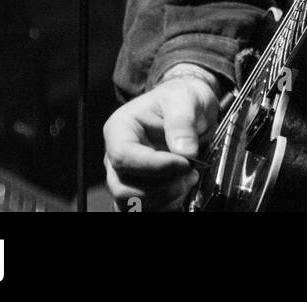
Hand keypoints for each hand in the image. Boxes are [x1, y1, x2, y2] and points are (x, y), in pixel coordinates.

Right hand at [103, 73, 220, 211]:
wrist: (188, 108)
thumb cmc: (181, 99)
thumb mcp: (186, 98)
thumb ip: (183, 121)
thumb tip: (184, 152)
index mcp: (120, 128)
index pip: (124, 156)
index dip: (154, 166)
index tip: (185, 162)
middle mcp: (116, 154)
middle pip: (122, 186)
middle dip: (159, 188)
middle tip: (190, 175)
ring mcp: (125, 175)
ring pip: (130, 203)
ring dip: (163, 199)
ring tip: (189, 181)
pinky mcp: (138, 189)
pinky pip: (142, 209)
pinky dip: (163, 207)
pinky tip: (181, 194)